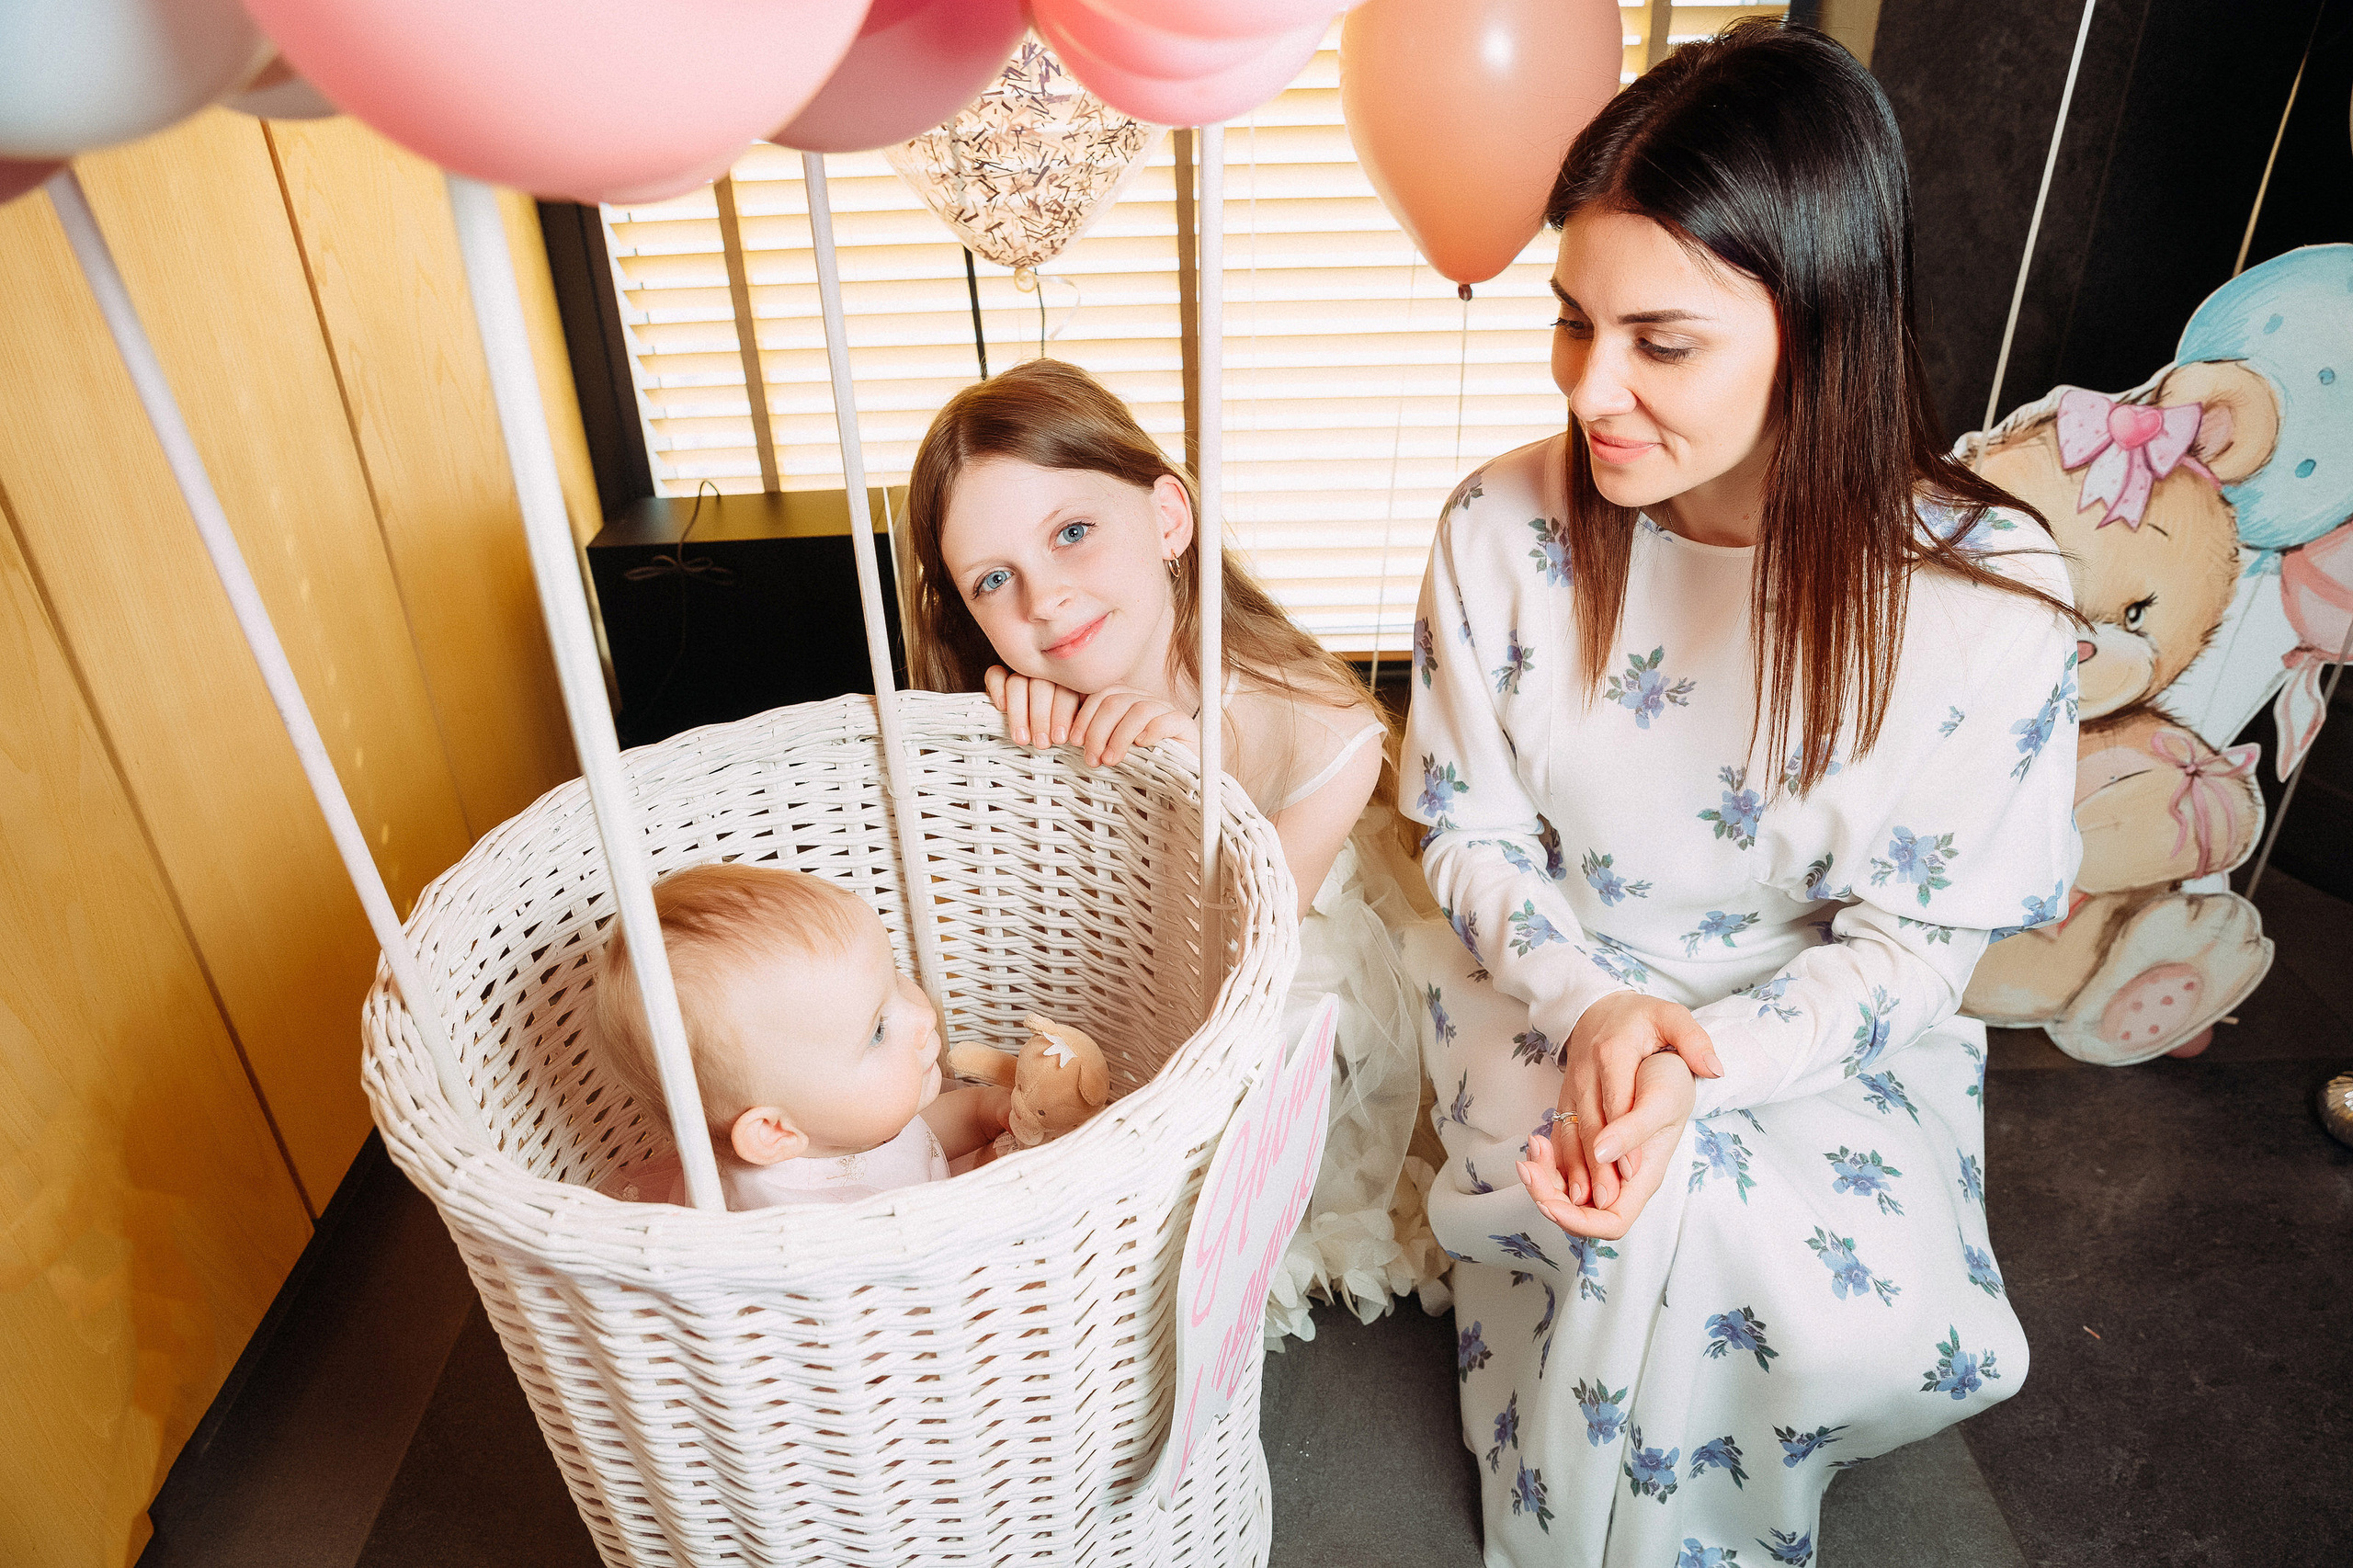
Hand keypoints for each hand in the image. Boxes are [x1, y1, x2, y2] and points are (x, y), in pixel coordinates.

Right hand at [985, 666, 1080, 748]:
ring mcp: (1023, 673)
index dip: (1062, 714)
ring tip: (1022, 738)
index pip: (1067, 689)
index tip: (1059, 738)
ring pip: (1018, 682)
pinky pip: (995, 674)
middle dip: (1041, 717)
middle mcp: (1048, 672)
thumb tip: (1080, 737)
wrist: (1035, 735)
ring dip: (1019, 712)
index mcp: (1072, 682)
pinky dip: (997, 689)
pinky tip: (1001, 708)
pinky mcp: (1000, 677)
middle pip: (1042, 685)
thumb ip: (1079, 723)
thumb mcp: (1075, 728)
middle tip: (1042, 743)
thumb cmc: (1061, 733)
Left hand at [1067, 684, 1196, 766]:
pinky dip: (1152, 731)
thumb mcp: (1110, 753)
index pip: (1100, 695)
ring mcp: (1166, 711)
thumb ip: (1094, 741)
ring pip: (1139, 709)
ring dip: (1120, 736)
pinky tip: (1142, 746)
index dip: (1083, 717)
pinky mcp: (1185, 725)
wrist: (1175, 785)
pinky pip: (1168, 719)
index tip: (1073, 742)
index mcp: (1125, 702)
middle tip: (1092, 758)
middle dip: (1098, 731)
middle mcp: (1145, 700)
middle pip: (1115, 701)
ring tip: (1111, 760)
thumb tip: (1069, 739)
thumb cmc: (1138, 770)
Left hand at [1519, 1051, 1693, 1239]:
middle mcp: (1623, 1177)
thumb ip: (1633, 1131)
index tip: (1550, 1204)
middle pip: (1582, 1209)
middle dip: (1549, 1196)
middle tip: (1526, 1167)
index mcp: (1644, 1177)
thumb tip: (1601, 1155)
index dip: (1580, 1221)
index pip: (1612, 1222)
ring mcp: (1606, 1164)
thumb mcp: (1660, 1101)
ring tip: (1531, 1147)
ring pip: (1568, 1188)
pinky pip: (1564, 1166)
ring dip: (1544, 1175)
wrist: (1669, 1057)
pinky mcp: (1591, 1146)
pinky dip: (1548, 1159)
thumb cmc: (1671, 1080)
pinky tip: (1537, 1139)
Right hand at [1558, 992, 1720, 1210]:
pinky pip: (1560, 1135)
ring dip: (1574, 1170)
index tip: (1631, 1170)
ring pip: (1569, 1134)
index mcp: (1614, 1052)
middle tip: (1609, 1200)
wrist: (1598, 1008)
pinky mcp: (1564, 1101)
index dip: (1624, 1137)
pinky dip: (1560, 1163)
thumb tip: (1714, 1068)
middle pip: (1590, 1124)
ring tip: (1584, 1204)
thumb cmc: (1641, 1018)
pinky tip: (1568, 1190)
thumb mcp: (1671, 1016)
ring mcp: (1571, 1088)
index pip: (1617, 1100)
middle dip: (1597, 1165)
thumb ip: (1693, 1039)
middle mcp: (1587, 1072)